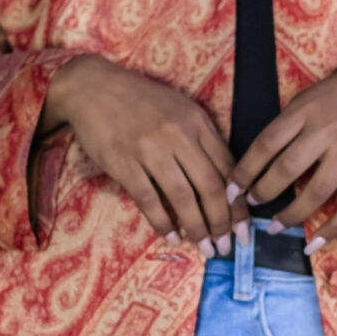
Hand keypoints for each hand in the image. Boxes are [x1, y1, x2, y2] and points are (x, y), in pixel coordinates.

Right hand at [42, 56, 234, 250]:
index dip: (238, 203)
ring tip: (205, 248)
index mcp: (197, 121)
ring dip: (197, 228)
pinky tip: (172, 237)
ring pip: (183, 197)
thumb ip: (202, 139)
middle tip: (226, 247)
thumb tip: (225, 181)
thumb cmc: (140, 100)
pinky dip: (163, 222)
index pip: (228, 168)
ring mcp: (150, 149)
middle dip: (222, 222)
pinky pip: (149, 199)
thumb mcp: (180, 109)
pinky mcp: (123, 162)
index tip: (244, 228)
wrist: (92, 87)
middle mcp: (178, 135)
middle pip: (210, 186)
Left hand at [231, 62, 336, 248]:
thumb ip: (291, 123)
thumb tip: (264, 156)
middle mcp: (326, 131)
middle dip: (263, 193)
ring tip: (275, 227)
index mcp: (305, 110)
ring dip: (291, 215)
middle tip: (250, 207)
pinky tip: (313, 243)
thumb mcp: (312, 95)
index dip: (245, 170)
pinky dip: (331, 229)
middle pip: (285, 169)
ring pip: (316, 192)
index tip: (232, 188)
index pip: (266, 144)